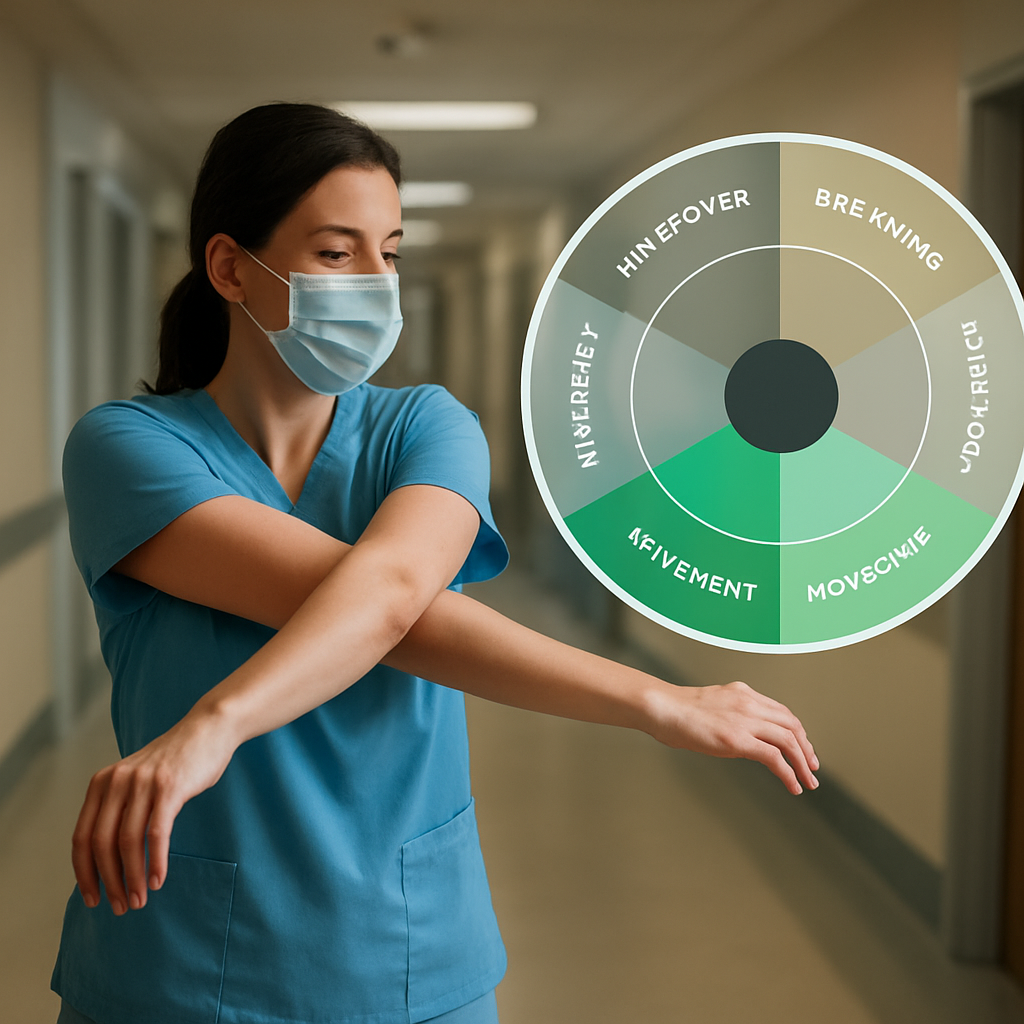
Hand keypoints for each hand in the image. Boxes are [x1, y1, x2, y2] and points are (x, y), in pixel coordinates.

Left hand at [71, 707, 237, 913]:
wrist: (209, 729)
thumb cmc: (176, 761)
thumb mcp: (137, 780)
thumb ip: (120, 807)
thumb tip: (108, 858)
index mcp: (102, 783)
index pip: (82, 838)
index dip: (84, 873)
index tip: (92, 898)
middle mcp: (117, 782)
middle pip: (102, 844)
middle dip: (109, 881)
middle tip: (121, 906)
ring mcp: (143, 783)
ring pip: (127, 842)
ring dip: (132, 877)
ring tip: (140, 899)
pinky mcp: (169, 787)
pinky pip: (156, 833)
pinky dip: (155, 861)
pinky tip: (158, 879)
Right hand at [644, 680, 818, 793]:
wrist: (662, 708)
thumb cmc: (677, 711)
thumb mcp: (712, 705)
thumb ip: (730, 715)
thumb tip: (737, 735)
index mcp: (743, 693)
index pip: (782, 712)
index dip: (797, 732)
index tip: (802, 749)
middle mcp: (749, 703)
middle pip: (792, 725)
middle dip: (806, 748)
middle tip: (812, 768)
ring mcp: (744, 720)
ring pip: (788, 740)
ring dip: (802, 763)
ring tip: (807, 781)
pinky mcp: (738, 739)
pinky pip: (774, 757)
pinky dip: (788, 773)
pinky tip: (793, 786)